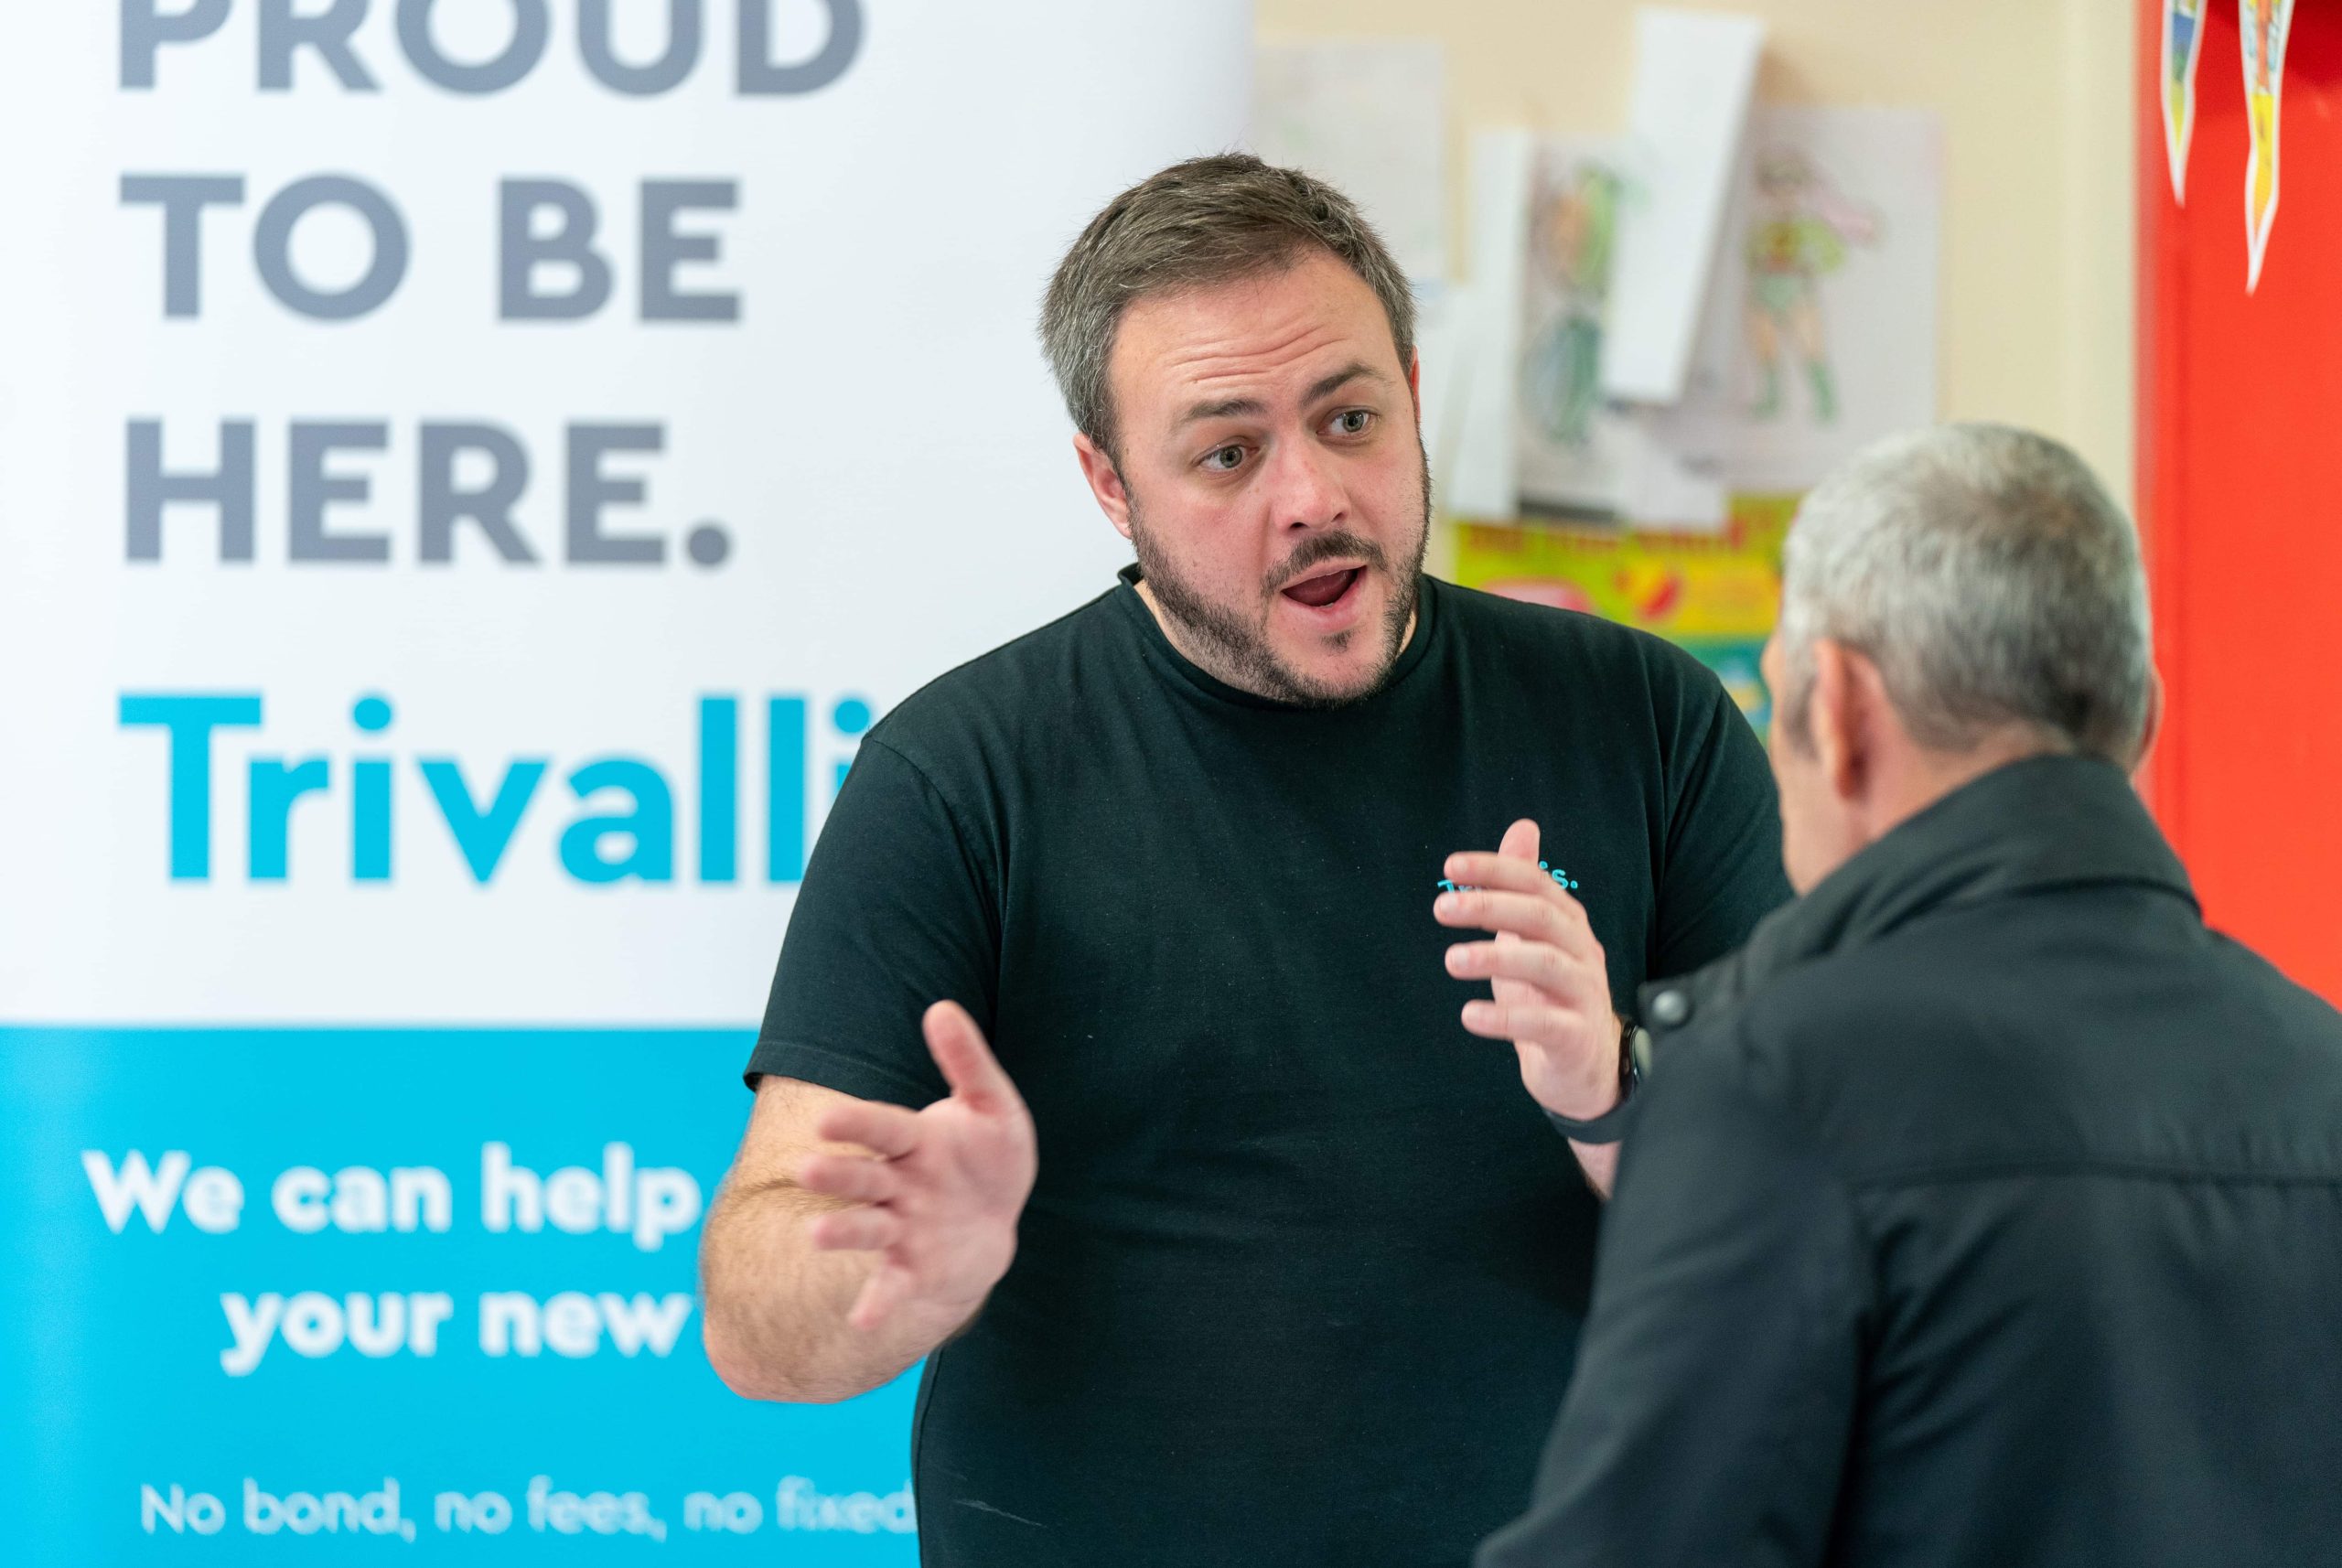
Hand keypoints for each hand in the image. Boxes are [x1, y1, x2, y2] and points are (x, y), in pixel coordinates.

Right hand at [794, 1001, 1037, 1333]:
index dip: (856, 1124)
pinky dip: (877, 1302)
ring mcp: (902, 1229)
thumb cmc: (987, 1156)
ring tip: (817, 1237)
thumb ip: (966, 1060)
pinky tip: (862, 1321)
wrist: (995, 1222)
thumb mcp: (991, 1104)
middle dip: (836, 1175)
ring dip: (843, 1232)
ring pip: (868, 1228)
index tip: (825, 1120)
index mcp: (914, 1140)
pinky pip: (891, 1285)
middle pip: (864, 1178)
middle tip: (805, 1170)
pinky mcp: (913, 1269)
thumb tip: (941, 1006)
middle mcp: (899, 1185)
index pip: (882, 1128)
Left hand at [1435, 819, 1620, 1121]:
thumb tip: (1522, 827)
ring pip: (1547, 965)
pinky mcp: (1576, 1038)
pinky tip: (1469, 1015)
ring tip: (1451, 960)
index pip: (1535, 884)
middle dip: (1491, 907)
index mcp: (1567, 923)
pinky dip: (1506, 1019)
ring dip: (1495, 958)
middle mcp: (1581, 952)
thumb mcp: (1533, 937)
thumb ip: (1524, 886)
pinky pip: (1545, 1025)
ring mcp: (1583, 995)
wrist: (1586, 1066)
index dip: (1495, 870)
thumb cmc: (1551, 994)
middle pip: (1542, 917)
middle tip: (1441, 908)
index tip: (1451, 866)